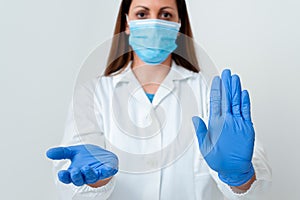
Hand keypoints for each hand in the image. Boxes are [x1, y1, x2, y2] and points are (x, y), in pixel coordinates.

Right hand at [46, 144, 117, 185]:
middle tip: (75, 171)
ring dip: (88, 174)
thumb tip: (48, 152)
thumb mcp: (74, 151)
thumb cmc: (88, 156)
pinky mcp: (107, 171)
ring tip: (86, 168)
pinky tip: (106, 169)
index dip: (64, 177)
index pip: (68, 177)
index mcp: (75, 172)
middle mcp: (85, 175)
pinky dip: (107, 171)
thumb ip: (62, 152)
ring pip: (91, 177)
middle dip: (76, 176)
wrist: (103, 156)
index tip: (61, 173)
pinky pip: (107, 173)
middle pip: (79, 180)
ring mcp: (96, 174)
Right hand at [192, 69, 254, 185]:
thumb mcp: (204, 146)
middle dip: (227, 84)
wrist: (235, 169)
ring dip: (236, 89)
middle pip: (227, 98)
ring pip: (237, 102)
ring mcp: (238, 123)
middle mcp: (227, 121)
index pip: (216, 102)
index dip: (217, 89)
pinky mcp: (248, 127)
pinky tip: (244, 92)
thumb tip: (196, 118)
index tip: (217, 80)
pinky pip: (246, 111)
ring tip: (235, 78)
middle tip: (227, 73)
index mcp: (216, 124)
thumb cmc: (219, 158)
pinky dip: (245, 101)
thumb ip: (200, 130)